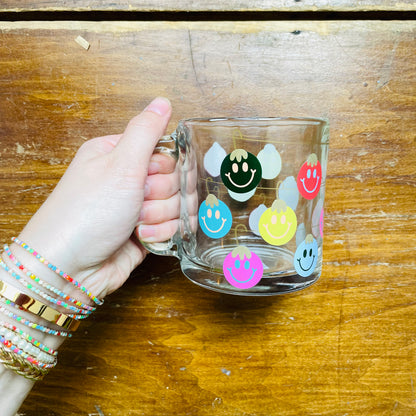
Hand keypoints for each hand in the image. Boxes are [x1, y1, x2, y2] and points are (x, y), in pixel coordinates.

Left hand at [17, 97, 178, 299]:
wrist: (70, 268)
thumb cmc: (86, 213)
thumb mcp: (119, 164)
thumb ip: (146, 131)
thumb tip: (162, 102)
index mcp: (118, 155)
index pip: (164, 151)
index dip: (162, 166)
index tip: (146, 176)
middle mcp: (127, 180)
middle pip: (173, 179)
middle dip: (159, 195)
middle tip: (137, 201)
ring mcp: (137, 207)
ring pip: (176, 205)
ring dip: (159, 216)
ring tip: (134, 223)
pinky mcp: (145, 231)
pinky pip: (172, 226)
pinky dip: (159, 234)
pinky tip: (140, 237)